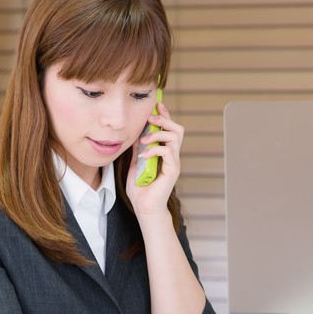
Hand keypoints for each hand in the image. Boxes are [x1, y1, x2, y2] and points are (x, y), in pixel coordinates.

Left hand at [126, 102, 183, 217]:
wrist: (144, 207)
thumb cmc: (140, 189)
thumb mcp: (134, 164)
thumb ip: (138, 150)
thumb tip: (135, 135)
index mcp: (164, 153)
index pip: (169, 129)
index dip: (165, 116)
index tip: (156, 106)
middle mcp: (172, 156)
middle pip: (178, 129)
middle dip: (164, 120)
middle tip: (150, 120)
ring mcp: (174, 162)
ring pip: (175, 136)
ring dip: (158, 134)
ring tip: (144, 140)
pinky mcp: (172, 170)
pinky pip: (168, 152)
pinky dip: (154, 150)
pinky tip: (143, 156)